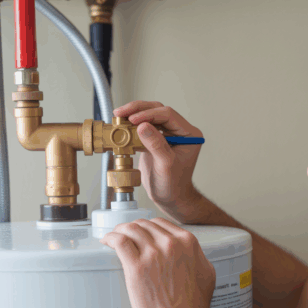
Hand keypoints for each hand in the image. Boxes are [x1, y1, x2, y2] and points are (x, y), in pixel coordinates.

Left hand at [99, 217, 216, 307]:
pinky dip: (111, 238)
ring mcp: (153, 254)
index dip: (148, 226)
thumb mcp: (206, 271)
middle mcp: (170, 244)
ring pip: (131, 229)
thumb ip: (196, 256)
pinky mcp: (136, 267)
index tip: (142, 231)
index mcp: (187, 242)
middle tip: (126, 234)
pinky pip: (119, 242)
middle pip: (145, 224)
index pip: (161, 224)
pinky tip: (107, 241)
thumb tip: (189, 253)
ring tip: (114, 235)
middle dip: (134, 227)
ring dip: (121, 230)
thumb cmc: (195, 305)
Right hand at [113, 101, 203, 220]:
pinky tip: (121, 126)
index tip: (133, 120)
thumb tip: (143, 126)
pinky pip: (143, 127)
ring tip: (118, 116)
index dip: (149, 114)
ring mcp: (167, 134)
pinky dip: (131, 126)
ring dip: (133, 115)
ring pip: (149, 115)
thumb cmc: (174, 185)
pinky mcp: (155, 139)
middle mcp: (179, 131)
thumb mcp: (166, 165)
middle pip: (158, 110)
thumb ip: (156, 145)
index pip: (168, 115)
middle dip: (138, 110)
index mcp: (189, 134)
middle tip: (121, 113)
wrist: (170, 198)